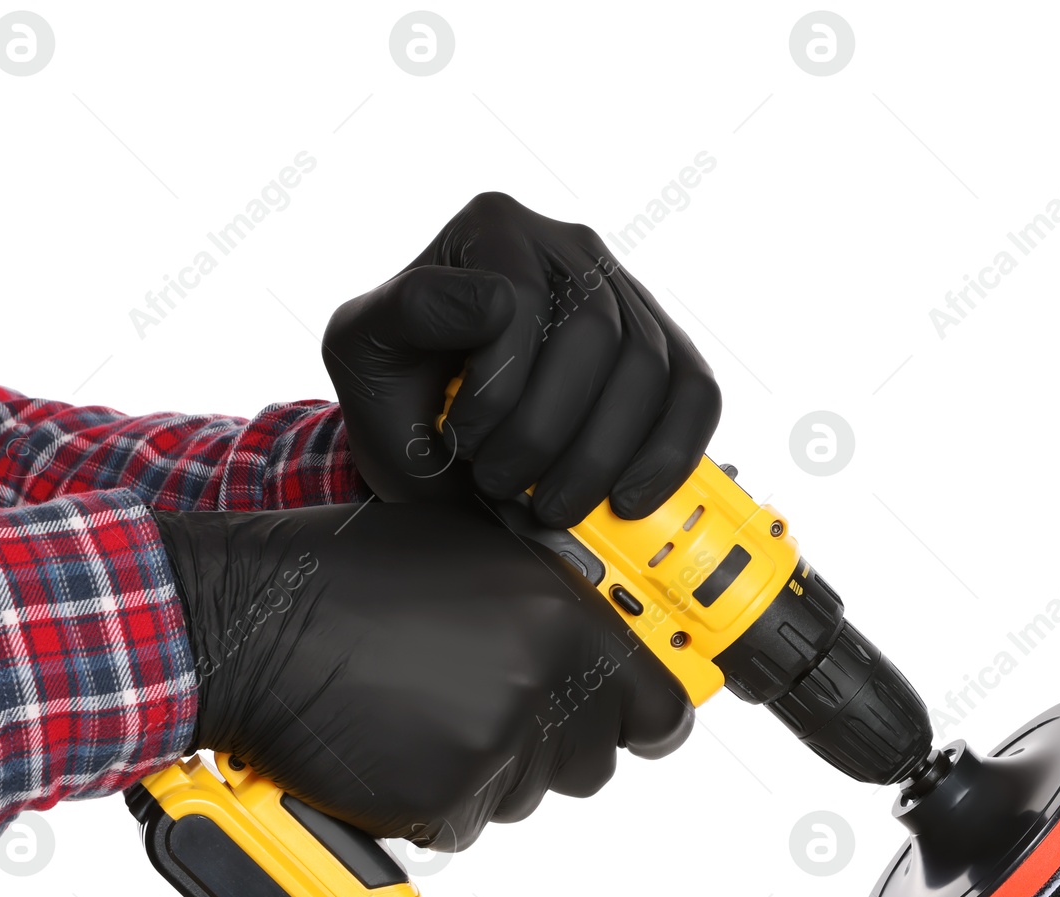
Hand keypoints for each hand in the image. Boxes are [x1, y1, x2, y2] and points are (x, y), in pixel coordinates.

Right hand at [150, 501, 691, 848]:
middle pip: (594, 761)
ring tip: (425, 708)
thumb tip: (607, 633)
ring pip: (528, 793)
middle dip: (554, 743)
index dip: (644, 717)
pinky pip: (466, 822)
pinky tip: (395, 742)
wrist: (249, 623)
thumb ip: (553, 595)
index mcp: (559, 618)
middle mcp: (538, 686)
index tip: (635, 721)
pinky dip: (436, 799)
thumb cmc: (348, 574)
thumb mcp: (473, 548)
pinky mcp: (441, 802)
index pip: (661, 708)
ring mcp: (491, 750)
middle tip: (491, 704)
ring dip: (491, 767)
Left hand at [323, 192, 720, 528]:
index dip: (498, 386)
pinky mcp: (666, 353)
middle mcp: (570, 249)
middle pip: (596, 332)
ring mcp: (628, 297)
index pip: (520, 294)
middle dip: (549, 432)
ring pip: (651, 369)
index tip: (465, 443)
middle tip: (505, 486)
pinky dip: (671, 453)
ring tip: (551, 504)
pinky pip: (697, 393)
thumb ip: (409, 310)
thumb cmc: (396, 389)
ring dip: (601, 456)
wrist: (431, 441)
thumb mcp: (363, 345)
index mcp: (495, 229)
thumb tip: (495, 299)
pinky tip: (628, 499)